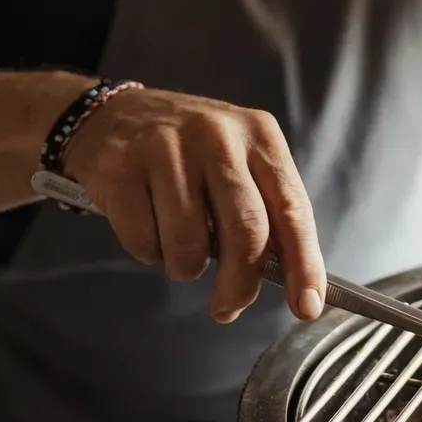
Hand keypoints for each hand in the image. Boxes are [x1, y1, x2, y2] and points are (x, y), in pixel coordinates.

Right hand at [61, 86, 325, 323]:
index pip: (292, 207)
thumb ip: (264, 208)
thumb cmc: (190, 150)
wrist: (114, 114)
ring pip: (189, 246)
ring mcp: (167, 148)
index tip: (306, 307)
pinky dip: (148, 251)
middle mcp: (218, 135)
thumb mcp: (239, 160)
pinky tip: (148, 223)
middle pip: (247, 231)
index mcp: (259, 134)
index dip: (304, 264)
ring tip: (179, 246)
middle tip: (227, 307)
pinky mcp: (122, 167)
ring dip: (185, 267)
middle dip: (240, 284)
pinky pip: (143, 242)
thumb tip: (286, 277)